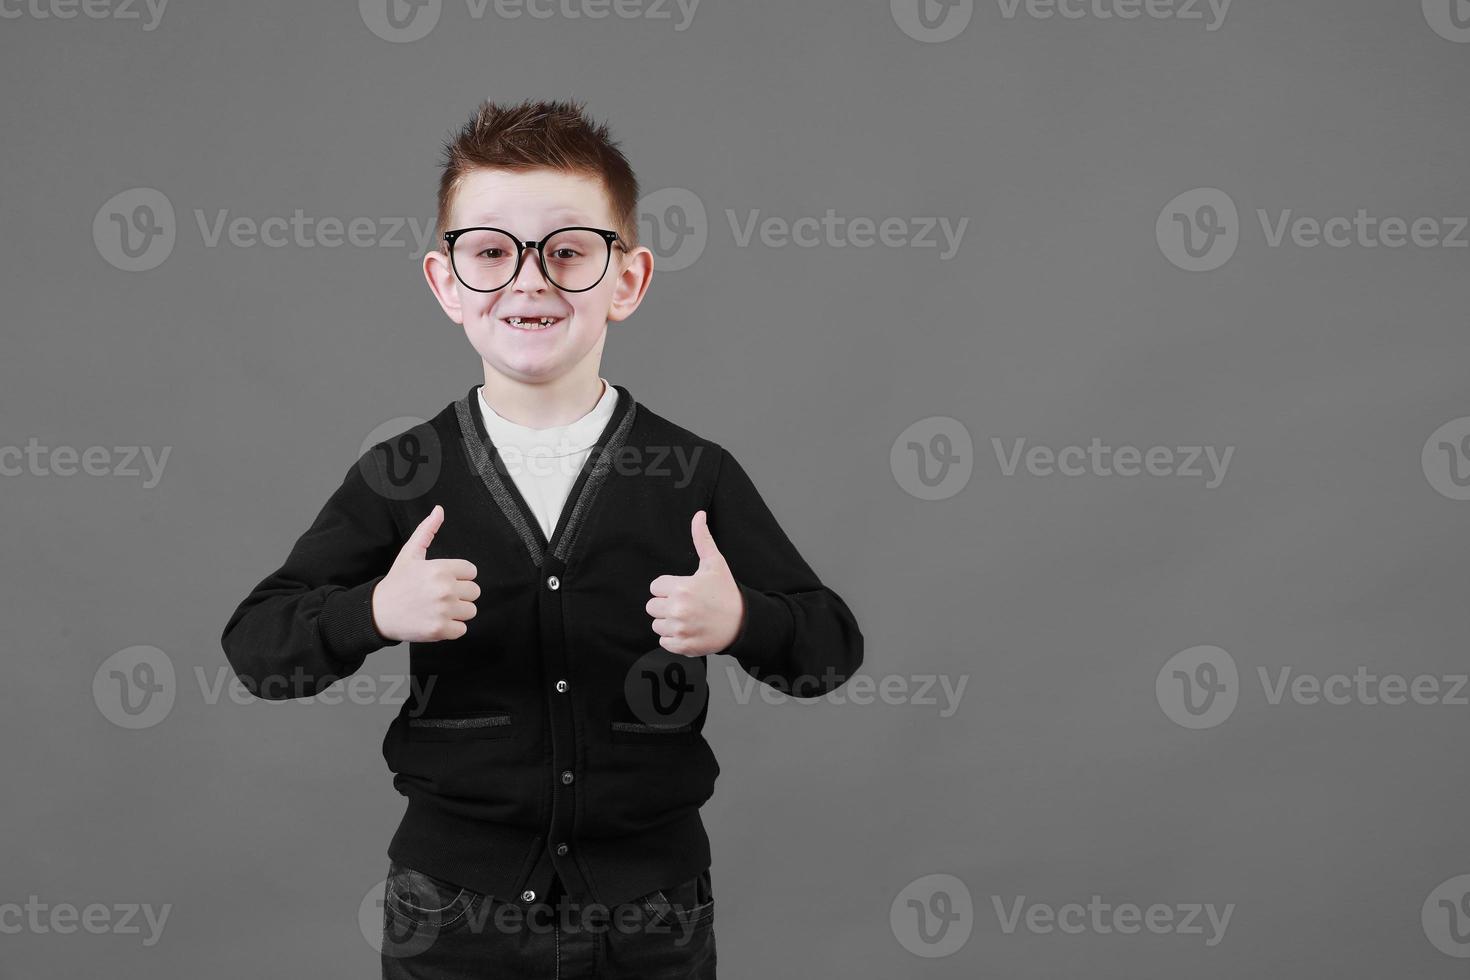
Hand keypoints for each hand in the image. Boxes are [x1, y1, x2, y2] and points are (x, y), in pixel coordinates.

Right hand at [371, 505, 479, 641]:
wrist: (377, 612)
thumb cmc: (396, 583)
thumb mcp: (410, 554)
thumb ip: (427, 531)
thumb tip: (439, 510)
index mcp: (440, 569)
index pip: (471, 571)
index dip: (459, 576)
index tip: (444, 580)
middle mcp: (444, 589)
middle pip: (474, 591)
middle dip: (460, 594)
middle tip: (440, 596)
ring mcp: (443, 610)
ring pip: (470, 611)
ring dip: (457, 612)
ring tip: (438, 608)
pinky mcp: (441, 630)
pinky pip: (462, 629)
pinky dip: (451, 628)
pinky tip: (436, 620)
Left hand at [646, 510, 744, 656]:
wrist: (742, 623)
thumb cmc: (726, 592)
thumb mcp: (715, 563)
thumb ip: (702, 538)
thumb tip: (698, 515)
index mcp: (682, 588)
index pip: (655, 587)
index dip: (668, 587)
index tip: (684, 590)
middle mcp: (678, 609)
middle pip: (652, 606)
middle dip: (666, 604)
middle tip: (686, 604)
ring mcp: (679, 629)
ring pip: (657, 624)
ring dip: (669, 622)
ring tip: (688, 617)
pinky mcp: (682, 646)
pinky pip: (663, 641)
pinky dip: (673, 638)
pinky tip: (689, 630)